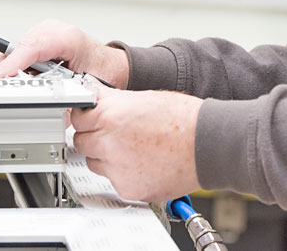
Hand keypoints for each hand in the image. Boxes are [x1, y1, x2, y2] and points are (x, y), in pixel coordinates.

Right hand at [0, 19, 128, 87]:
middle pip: (16, 50)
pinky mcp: (34, 43)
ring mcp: (40, 35)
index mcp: (66, 37)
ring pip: (11, 52)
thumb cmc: (101, 71)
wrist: (108, 64)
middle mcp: (50, 31)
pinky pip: (14, 55)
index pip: (32, 48)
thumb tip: (51, 110)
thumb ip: (69, 95)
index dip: (12, 64)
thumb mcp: (88, 84)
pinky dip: (2, 68)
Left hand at [71, 87, 202, 201]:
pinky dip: (123, 173)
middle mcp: (109, 143)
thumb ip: (113, 101)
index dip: (86, 116)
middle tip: (114, 133)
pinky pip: (113, 181)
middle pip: (81, 142)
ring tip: (132, 148)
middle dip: (94, 137)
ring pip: (94, 163)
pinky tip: (142, 162)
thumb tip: (95, 98)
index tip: (91, 117)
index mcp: (111, 115)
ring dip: (105, 156)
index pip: (78, 117)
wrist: (209, 144)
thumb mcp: (144, 97)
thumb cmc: (184, 118)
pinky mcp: (128, 188)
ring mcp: (117, 169)